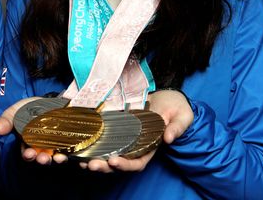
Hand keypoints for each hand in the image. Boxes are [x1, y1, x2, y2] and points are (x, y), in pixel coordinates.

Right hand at [0, 97, 69, 164]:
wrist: (53, 99)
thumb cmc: (32, 107)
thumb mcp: (17, 110)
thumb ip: (7, 119)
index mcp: (29, 143)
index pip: (27, 153)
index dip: (27, 155)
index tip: (28, 153)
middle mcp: (44, 149)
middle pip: (43, 158)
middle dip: (42, 160)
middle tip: (43, 158)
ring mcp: (58, 147)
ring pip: (58, 157)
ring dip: (58, 160)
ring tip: (58, 158)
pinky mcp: (72, 143)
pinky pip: (74, 152)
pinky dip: (75, 156)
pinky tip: (75, 154)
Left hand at [78, 90, 193, 172]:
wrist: (167, 97)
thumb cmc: (176, 108)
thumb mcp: (182, 116)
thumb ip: (177, 127)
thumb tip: (169, 138)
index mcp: (150, 148)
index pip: (137, 163)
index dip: (126, 165)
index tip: (115, 161)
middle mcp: (134, 146)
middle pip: (117, 162)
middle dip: (103, 166)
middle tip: (90, 165)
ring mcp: (123, 137)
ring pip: (106, 152)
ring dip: (92, 157)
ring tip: (80, 159)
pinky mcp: (114, 125)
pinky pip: (101, 136)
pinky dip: (90, 141)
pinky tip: (79, 140)